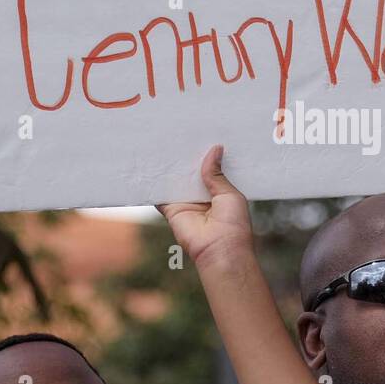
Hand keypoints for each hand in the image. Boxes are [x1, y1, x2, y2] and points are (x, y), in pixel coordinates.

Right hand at [157, 144, 253, 268]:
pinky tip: (151, 165)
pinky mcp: (171, 209)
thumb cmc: (233, 224)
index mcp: (220, 192)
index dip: (207, 155)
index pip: (211, 170)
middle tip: (183, 133)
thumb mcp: (229, 193)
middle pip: (192, 173)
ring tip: (166, 142)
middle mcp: (202, 196)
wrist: (219, 250)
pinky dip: (155, 183)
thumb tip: (215, 149)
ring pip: (176, 181)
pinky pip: (160, 194)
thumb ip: (217, 174)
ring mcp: (186, 202)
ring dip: (171, 167)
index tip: (204, 134)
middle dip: (188, 158)